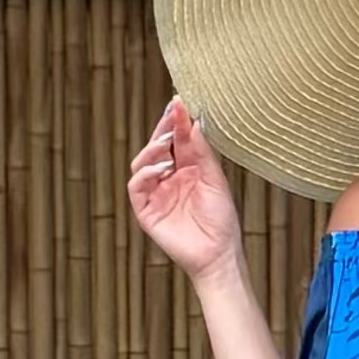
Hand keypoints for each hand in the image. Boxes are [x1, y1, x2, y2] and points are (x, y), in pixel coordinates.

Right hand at [126, 95, 244, 286]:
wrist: (218, 254)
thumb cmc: (221, 220)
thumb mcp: (215, 180)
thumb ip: (202, 152)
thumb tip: (194, 122)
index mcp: (187, 169)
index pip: (176, 140)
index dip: (176, 122)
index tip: (179, 104)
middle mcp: (169, 178)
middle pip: (157, 148)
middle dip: (162, 130)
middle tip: (170, 115)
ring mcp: (155, 194)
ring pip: (142, 163)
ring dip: (152, 150)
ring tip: (167, 145)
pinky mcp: (146, 211)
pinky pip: (136, 187)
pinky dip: (145, 174)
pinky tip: (161, 169)